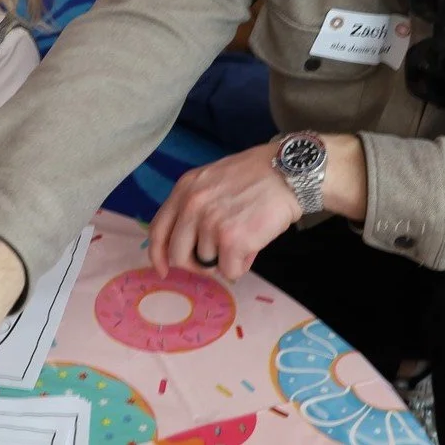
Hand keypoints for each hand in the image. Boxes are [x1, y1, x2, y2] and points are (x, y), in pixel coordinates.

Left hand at [148, 141, 300, 281]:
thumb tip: (186, 242)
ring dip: (225, 259)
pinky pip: (229, 271)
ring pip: (206, 264)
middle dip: (195, 264)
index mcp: (184, 189)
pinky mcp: (232, 240)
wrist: (287, 172)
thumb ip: (194, 205)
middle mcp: (192, 205)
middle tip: (214, 260)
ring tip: (244, 238)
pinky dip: (241, 265)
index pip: (158, 229)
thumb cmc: (255, 177)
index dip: (157, 254)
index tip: (164, 269)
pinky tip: (253, 245)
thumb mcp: (212, 180)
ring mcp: (210, 223)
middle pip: (177, 254)